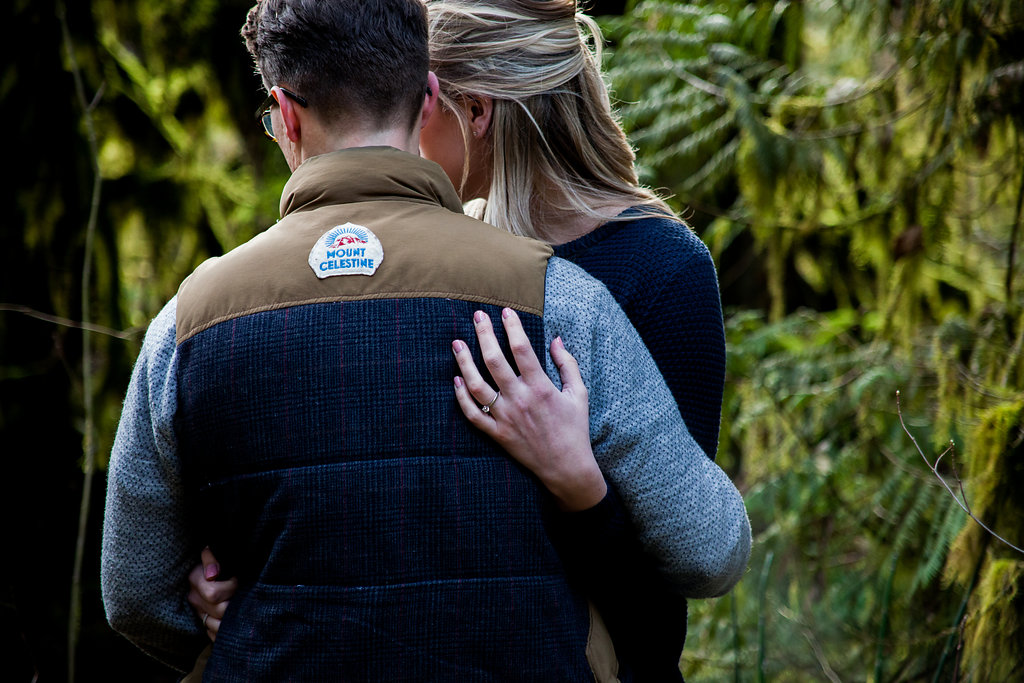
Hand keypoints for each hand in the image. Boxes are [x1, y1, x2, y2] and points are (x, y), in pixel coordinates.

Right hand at [187, 547, 237, 641]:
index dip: (230, 587)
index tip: (236, 579)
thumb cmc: (218, 559)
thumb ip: (211, 558)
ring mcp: (198, 612)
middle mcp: (194, 599)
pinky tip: (234, 622)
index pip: (213, 593)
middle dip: (235, 602)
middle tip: (242, 593)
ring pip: (217, 626)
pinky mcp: (203, 623)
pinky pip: (214, 635)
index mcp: (195, 580)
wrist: (212, 568)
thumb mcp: (213, 552)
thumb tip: (212, 574)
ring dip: (232, 618)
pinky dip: (225, 631)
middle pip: (219, 611)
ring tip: (239, 605)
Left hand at [452, 308, 606, 510]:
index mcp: (541, 387)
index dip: (512, 327)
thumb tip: (556, 339)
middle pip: (494, 360)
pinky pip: (473, 414)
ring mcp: (505, 417)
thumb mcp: (579, 393)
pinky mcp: (497, 434)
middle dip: (484, 334)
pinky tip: (456, 379)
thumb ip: (568, 364)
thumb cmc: (575, 428)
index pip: (522, 349)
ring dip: (464, 362)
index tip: (505, 311)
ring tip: (456, 343)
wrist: (567, 467)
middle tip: (477, 316)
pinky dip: (461, 397)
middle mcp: (520, 400)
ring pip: (477, 385)